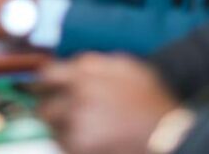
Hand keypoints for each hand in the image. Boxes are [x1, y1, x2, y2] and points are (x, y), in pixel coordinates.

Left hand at [37, 54, 179, 153]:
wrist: (167, 133)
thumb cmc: (151, 101)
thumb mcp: (127, 67)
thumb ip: (96, 63)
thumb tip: (73, 65)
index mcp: (87, 71)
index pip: (47, 74)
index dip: (43, 83)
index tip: (41, 88)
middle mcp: (77, 94)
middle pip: (45, 104)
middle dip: (50, 111)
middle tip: (60, 116)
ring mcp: (77, 121)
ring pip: (52, 128)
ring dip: (60, 129)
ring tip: (84, 130)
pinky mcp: (79, 145)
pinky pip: (63, 145)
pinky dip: (71, 144)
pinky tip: (92, 141)